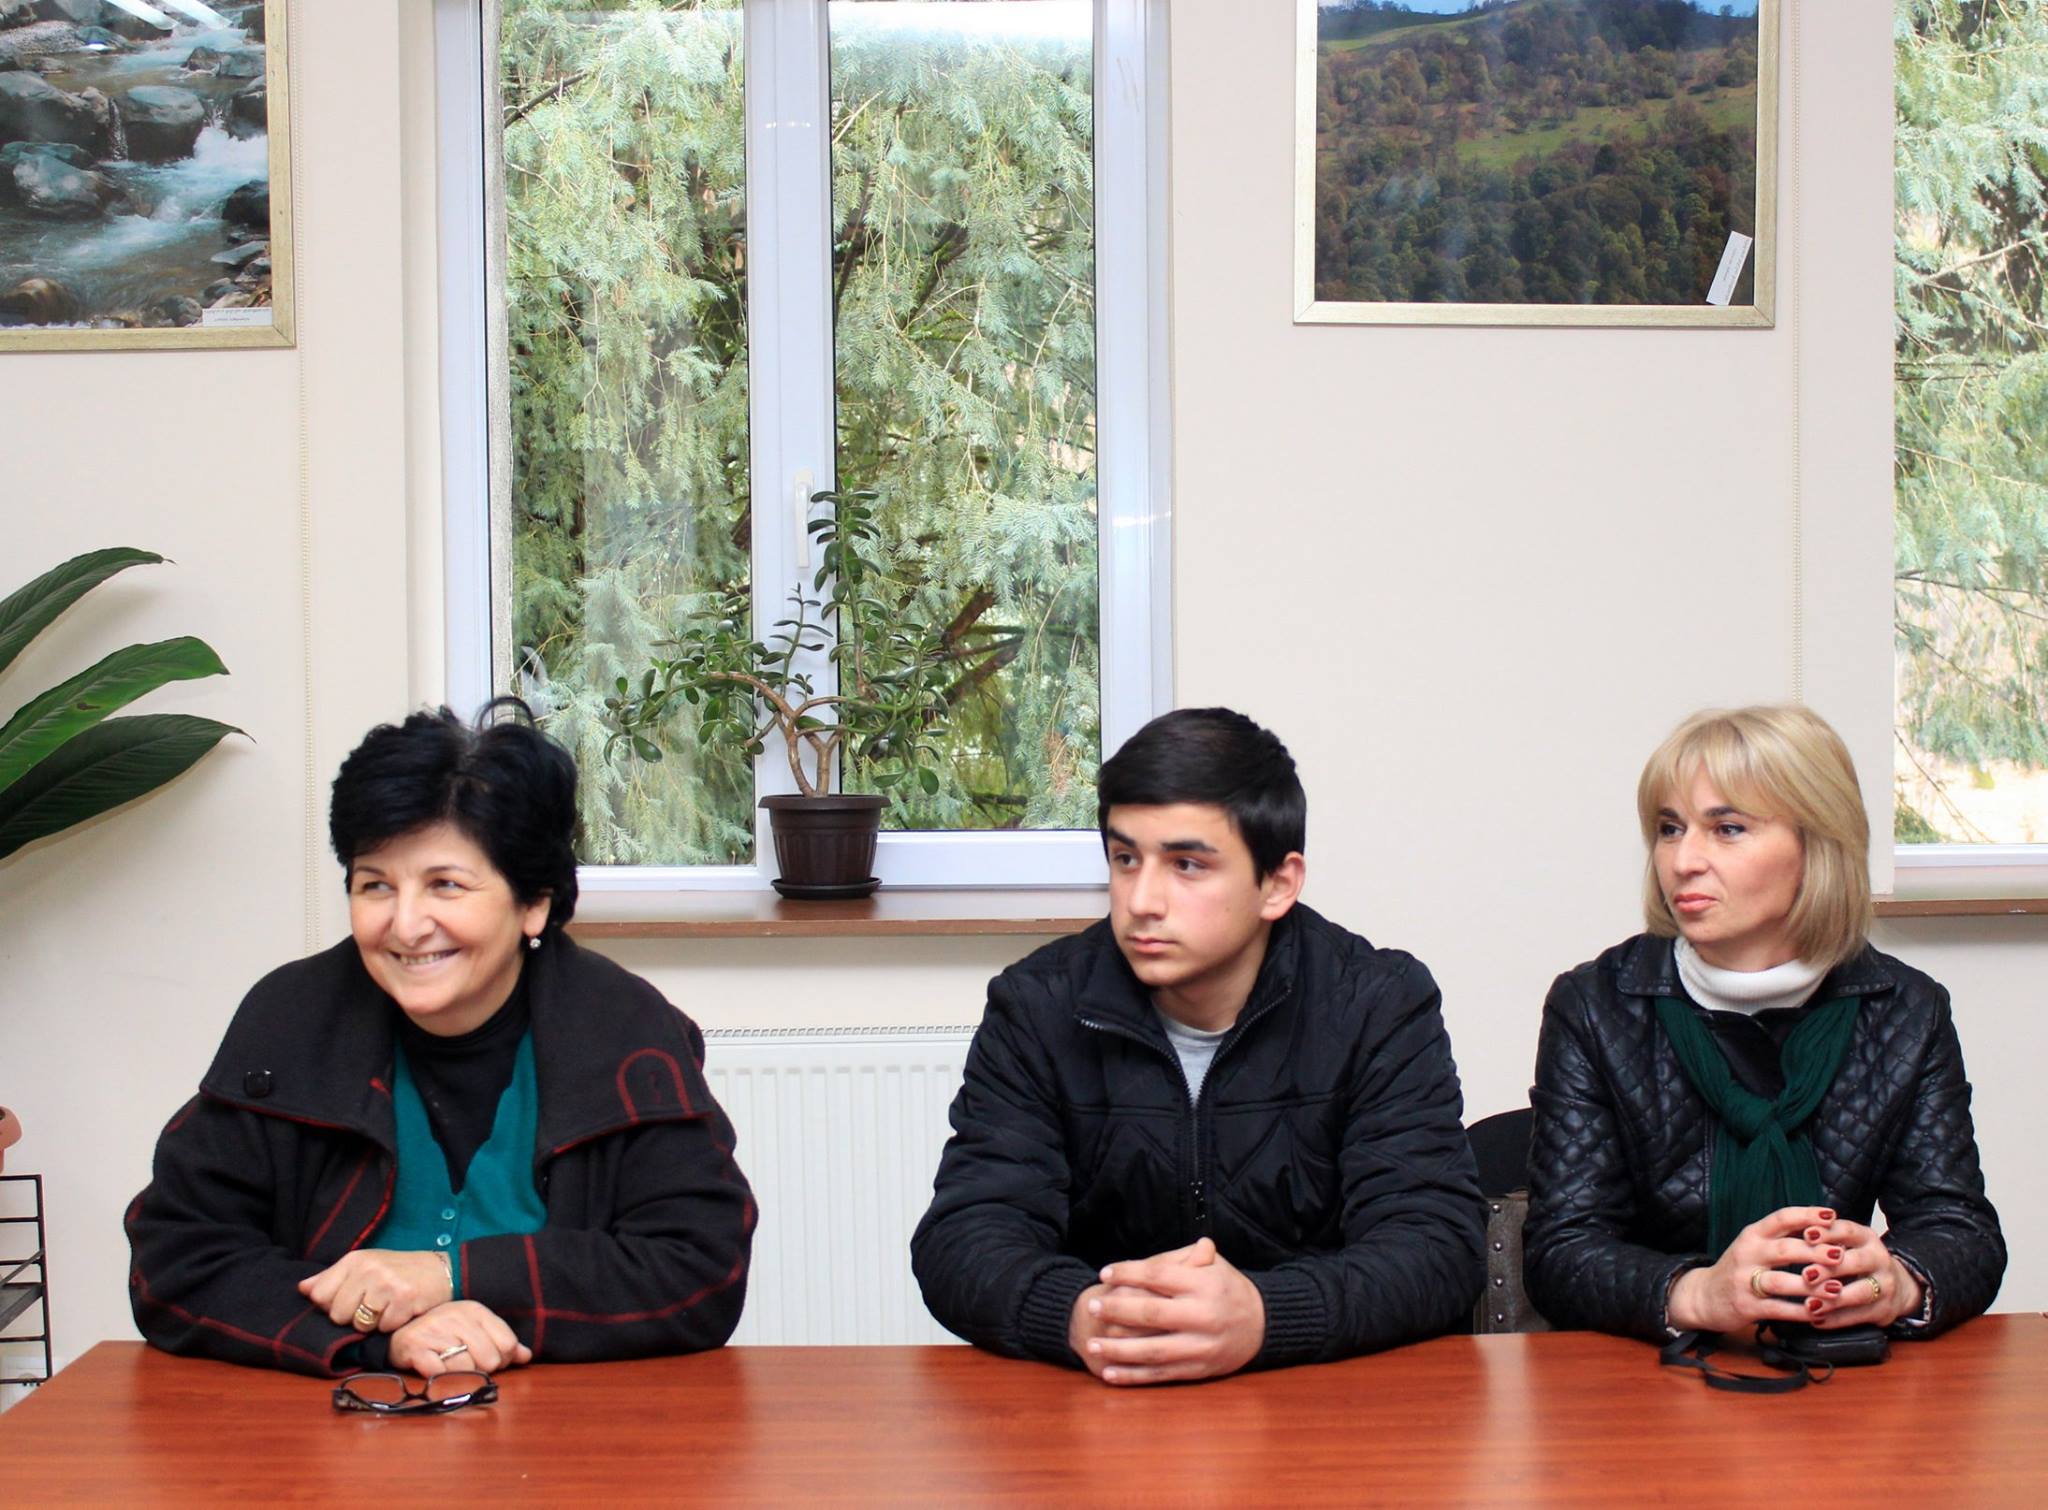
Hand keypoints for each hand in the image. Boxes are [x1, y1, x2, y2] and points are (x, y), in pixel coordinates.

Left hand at [299, 1248, 452, 1332]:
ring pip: (360, 1324)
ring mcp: (386, 1284)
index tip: (350, 1300)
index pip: (320, 1296)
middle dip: (354, 1317)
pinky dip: (392, 1325)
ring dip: (374, 1323)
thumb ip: (331, 1278)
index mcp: (354, 1260)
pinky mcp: (404, 1300)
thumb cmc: (398, 1270)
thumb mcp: (364, 1266)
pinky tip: (402, 1311)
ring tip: (388, 1307)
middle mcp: (368, 1269)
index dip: (332, 1305)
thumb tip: (302, 1289)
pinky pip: (383, 1328)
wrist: (442, 1270)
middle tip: (373, 1305)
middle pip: (338, 1314)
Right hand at [386, 1300, 532, 1376]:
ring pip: (466, 1368)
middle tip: (470, 1367)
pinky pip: (439, 1373)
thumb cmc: (445, 1332)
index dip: (503, 1359)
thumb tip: (526, 1356)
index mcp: (475, 1310)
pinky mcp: (415, 1348)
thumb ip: (502, 1341)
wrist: (402, 1331)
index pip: (507, 1343)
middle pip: (489, 1359)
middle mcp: (456, 1317)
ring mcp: (435, 1332)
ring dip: (461, 1376)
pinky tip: (438, 1372)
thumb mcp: (476, 1329)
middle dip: (483, 1369)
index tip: (492, 1362)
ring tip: (453, 1369)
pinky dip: (441, 1379)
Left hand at [1079, 1237, 1265, 1385]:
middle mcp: (1203, 1316)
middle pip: (1151, 1313)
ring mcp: (1201, 1347)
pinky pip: (1161, 1374)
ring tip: (1092, 1344)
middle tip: (1091, 1306)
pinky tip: (1109, 1373)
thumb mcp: (1213, 1265)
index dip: (1129, 1273)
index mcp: (1204, 1285)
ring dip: (1118, 1349)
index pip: (1159, 1276)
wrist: (1261, 1325)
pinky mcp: (1198, 1370)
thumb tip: (1148, 1261)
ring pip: (1153, 1350)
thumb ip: (1182, 1258)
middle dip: (1117, 1309)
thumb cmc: (1226, 1288)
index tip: (1105, 1272)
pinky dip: (1134, 1376)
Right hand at [1667, 1206, 1844, 1332]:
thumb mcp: (1755, 1245)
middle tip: (1841, 1255)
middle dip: (1815, 1252)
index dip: (1807, 1215)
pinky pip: (1777, 1309)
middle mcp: (1747, 1254)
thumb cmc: (1740, 1268)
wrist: (1704, 1296)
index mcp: (1752, 1234)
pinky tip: (1819, 1312)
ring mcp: (1744, 1280)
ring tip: (1836, 1289)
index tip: (1833, 1215)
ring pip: (1781, 1281)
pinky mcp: (1746, 1306)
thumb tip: (1825, 1226)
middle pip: (1784, 1249)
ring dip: (1810, 1286)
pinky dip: (1800, 1311)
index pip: (1781, 1218)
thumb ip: (1783, 1236)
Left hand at [1797, 1218, 1923, 1328]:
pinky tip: (1816, 1319)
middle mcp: (1879, 1259)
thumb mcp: (1847, 1242)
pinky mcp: (1884, 1310)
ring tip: (1810, 1304)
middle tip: (1806, 1275)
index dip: (1828, 1233)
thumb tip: (1789, 1231)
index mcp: (1866, 1237)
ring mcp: (1886, 1286)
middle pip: (1857, 1262)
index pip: (1848, 1230)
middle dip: (1831, 1269)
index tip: (1807, 1235)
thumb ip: (1824, 1237)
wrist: (1899, 1285)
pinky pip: (1860, 1316)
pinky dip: (1836, 1319)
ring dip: (1834, 1300)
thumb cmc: (1858, 1260)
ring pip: (1862, 1292)